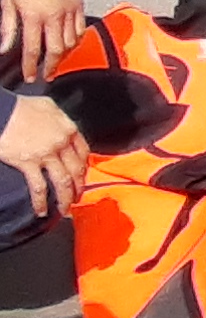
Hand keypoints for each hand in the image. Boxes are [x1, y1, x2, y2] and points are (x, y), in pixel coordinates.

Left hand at [0, 0, 82, 85]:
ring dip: (64, 55)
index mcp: (34, 16)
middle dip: (51, 66)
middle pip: (56, 50)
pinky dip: (76, 40)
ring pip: (71, 42)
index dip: (31, 67)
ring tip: (56, 61)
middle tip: (46, 75)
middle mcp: (54, 16)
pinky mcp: (79, 6)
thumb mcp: (8, 3)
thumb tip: (4, 49)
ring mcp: (69, 11)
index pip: (33, 49)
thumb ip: (8, 28)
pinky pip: (81, 29)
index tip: (30, 78)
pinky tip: (69, 44)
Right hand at [0, 90, 86, 221]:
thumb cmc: (20, 107)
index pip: (83, 151)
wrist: (2, 112)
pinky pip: (39, 187)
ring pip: (63, 181)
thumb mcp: (47, 106)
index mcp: (68, 128)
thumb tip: (61, 124)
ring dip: (65, 198)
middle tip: (77, 198)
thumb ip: (58, 118)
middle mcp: (62, 142)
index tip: (82, 176)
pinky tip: (42, 211)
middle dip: (79, 187)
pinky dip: (41, 202)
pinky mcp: (28, 163)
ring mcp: (46, 154)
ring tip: (65, 209)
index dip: (84, 167)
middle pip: (76, 169)